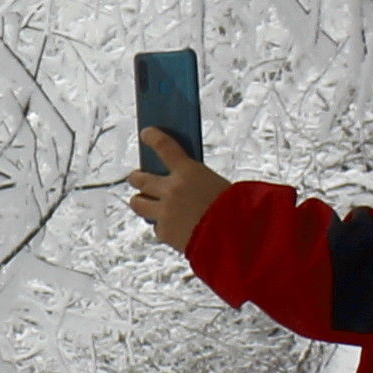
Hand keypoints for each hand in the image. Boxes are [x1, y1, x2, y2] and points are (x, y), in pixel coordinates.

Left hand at [126, 127, 227, 253]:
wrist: (235, 238)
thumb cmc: (235, 209)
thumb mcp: (215, 184)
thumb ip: (194, 181)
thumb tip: (179, 180)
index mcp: (188, 172)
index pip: (164, 146)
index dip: (152, 138)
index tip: (146, 134)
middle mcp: (171, 190)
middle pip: (139, 178)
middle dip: (137, 178)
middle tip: (137, 178)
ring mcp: (164, 212)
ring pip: (137, 203)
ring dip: (141, 201)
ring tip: (146, 203)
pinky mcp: (164, 232)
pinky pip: (157, 228)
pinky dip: (163, 227)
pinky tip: (175, 228)